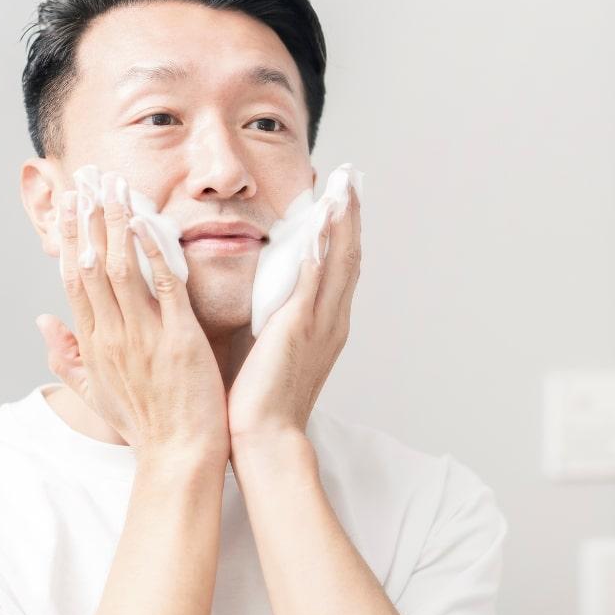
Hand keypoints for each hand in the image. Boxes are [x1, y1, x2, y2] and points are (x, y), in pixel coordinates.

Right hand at [36, 172, 229, 462]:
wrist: (179, 456)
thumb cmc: (144, 425)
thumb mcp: (94, 393)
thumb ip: (65, 356)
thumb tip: (42, 321)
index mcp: (94, 345)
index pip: (75, 280)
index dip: (71, 238)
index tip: (70, 204)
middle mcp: (113, 336)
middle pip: (93, 266)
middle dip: (89, 219)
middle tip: (88, 179)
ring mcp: (144, 337)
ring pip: (123, 270)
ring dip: (118, 225)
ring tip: (115, 189)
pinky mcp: (179, 341)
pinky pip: (165, 290)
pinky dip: (156, 255)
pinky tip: (151, 225)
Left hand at [227, 185, 360, 441]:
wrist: (266, 437)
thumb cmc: (262, 402)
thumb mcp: (274, 351)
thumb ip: (277, 321)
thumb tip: (268, 301)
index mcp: (326, 324)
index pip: (340, 267)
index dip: (344, 230)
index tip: (342, 198)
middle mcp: (332, 319)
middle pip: (349, 255)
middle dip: (351, 214)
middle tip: (351, 177)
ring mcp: (320, 322)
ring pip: (339, 260)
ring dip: (343, 221)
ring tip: (344, 186)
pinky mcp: (300, 327)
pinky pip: (316, 280)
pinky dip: (323, 249)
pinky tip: (323, 223)